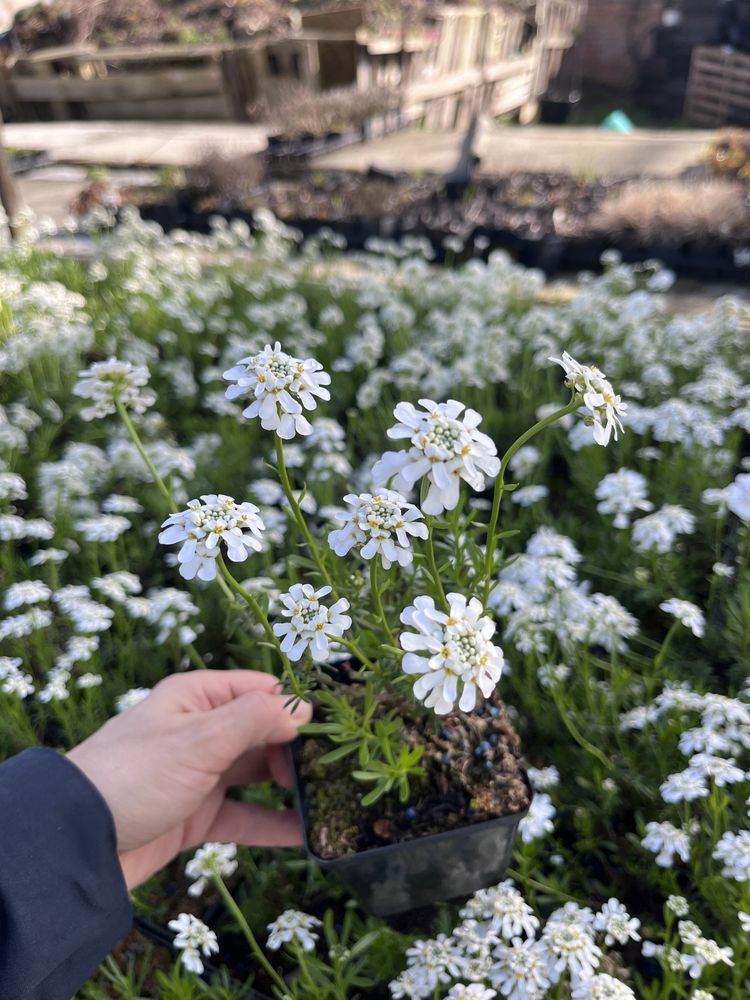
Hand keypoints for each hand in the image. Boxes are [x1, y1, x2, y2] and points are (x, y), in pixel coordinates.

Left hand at [67, 670, 310, 889]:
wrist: (77, 844)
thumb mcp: (199, 740)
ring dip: (289, 786)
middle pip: (263, 731)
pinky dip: (273, 823)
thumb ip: (255, 720)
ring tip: (328, 798)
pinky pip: (245, 815)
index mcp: (197, 697)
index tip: (331, 727)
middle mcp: (201, 730)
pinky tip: (306, 832)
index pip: (260, 689)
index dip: (294, 705)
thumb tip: (303, 707)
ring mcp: (200, 774)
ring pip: (257, 774)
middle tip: (328, 769)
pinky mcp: (197, 816)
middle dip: (297, 747)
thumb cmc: (135, 775)